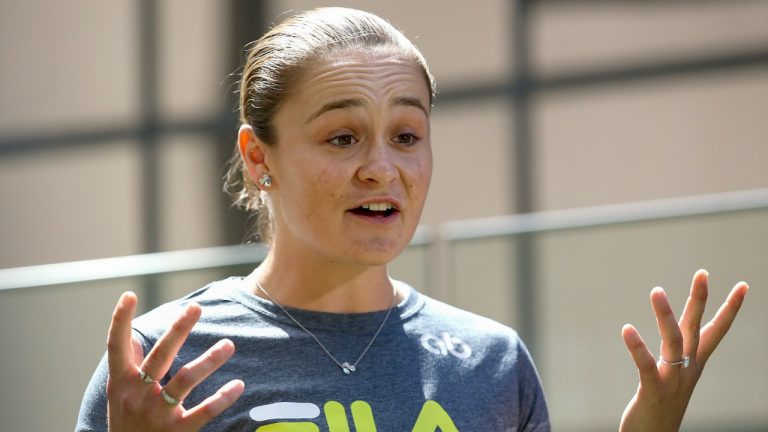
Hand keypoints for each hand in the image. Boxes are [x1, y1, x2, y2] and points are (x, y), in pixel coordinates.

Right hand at [106, 292, 244, 430]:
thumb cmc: (127, 422)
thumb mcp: (119, 395)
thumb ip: (127, 367)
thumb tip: (134, 339)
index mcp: (121, 383)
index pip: (116, 347)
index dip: (119, 321)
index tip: (129, 294)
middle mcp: (137, 395)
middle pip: (159, 356)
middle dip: (178, 330)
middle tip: (196, 307)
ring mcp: (157, 414)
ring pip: (185, 380)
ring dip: (209, 360)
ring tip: (229, 344)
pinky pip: (204, 412)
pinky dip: (222, 398)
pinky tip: (238, 385)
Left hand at [619, 269, 747, 431]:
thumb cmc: (662, 406)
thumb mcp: (676, 376)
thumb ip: (678, 354)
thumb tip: (680, 333)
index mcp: (694, 364)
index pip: (716, 331)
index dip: (730, 309)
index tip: (743, 285)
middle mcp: (688, 369)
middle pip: (696, 329)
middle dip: (700, 300)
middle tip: (703, 272)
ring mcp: (673, 381)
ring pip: (674, 343)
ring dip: (665, 315)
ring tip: (656, 290)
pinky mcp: (654, 392)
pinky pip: (646, 366)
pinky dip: (637, 348)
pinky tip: (627, 329)